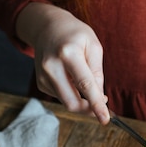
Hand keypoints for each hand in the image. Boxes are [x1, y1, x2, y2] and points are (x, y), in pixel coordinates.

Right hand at [16, 3, 109, 122]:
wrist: (47, 27)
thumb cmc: (74, 34)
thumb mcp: (93, 46)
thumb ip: (97, 72)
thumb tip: (99, 97)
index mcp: (68, 54)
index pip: (85, 85)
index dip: (96, 105)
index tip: (105, 119)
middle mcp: (51, 66)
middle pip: (72, 102)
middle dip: (89, 109)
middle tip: (102, 105)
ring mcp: (43, 76)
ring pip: (66, 102)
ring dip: (81, 101)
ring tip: (87, 85)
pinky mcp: (40, 82)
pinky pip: (61, 97)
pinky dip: (71, 94)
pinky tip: (72, 79)